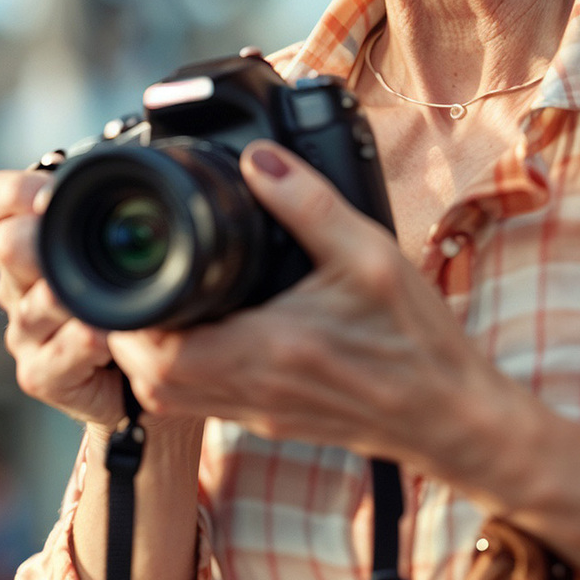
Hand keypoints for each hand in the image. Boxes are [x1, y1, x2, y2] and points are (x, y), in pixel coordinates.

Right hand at [0, 169, 130, 427]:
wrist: (150, 370)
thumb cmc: (136, 298)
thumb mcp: (127, 245)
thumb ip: (115, 208)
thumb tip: (143, 157)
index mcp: (28, 239)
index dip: (8, 193)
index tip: (47, 195)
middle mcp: (17, 282)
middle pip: (6, 246)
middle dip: (42, 241)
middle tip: (79, 244)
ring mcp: (25, 330)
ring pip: (34, 303)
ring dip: (72, 298)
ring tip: (106, 302)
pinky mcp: (40, 374)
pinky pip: (55, 355)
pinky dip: (83, 344)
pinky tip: (105, 339)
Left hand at [113, 143, 518, 482]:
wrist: (453, 416)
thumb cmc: (416, 342)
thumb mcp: (368, 254)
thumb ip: (307, 202)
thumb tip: (257, 159)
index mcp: (266, 352)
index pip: (156, 354)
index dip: (126, 319)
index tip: (133, 273)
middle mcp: (252, 390)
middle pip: (148, 380)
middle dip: (130, 333)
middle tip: (138, 282)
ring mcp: (257, 413)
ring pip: (170, 398)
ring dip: (151, 355)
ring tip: (159, 303)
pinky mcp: (269, 420)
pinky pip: (202, 402)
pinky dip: (183, 371)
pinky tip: (201, 333)